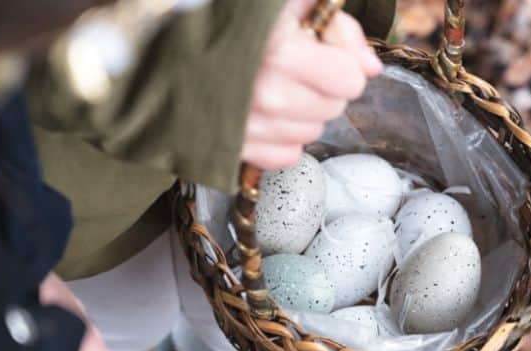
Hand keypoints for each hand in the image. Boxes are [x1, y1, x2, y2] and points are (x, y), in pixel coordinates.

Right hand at [241, 0, 381, 169]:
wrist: (159, 49)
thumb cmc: (228, 18)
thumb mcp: (285, 3)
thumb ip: (337, 26)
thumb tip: (371, 67)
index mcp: (281, 52)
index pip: (351, 80)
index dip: (341, 62)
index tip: (319, 51)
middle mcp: (267, 96)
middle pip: (334, 108)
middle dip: (322, 86)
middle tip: (292, 67)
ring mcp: (251, 129)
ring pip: (312, 132)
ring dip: (302, 112)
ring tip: (272, 88)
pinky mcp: (237, 150)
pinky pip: (287, 155)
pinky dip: (282, 138)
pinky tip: (264, 114)